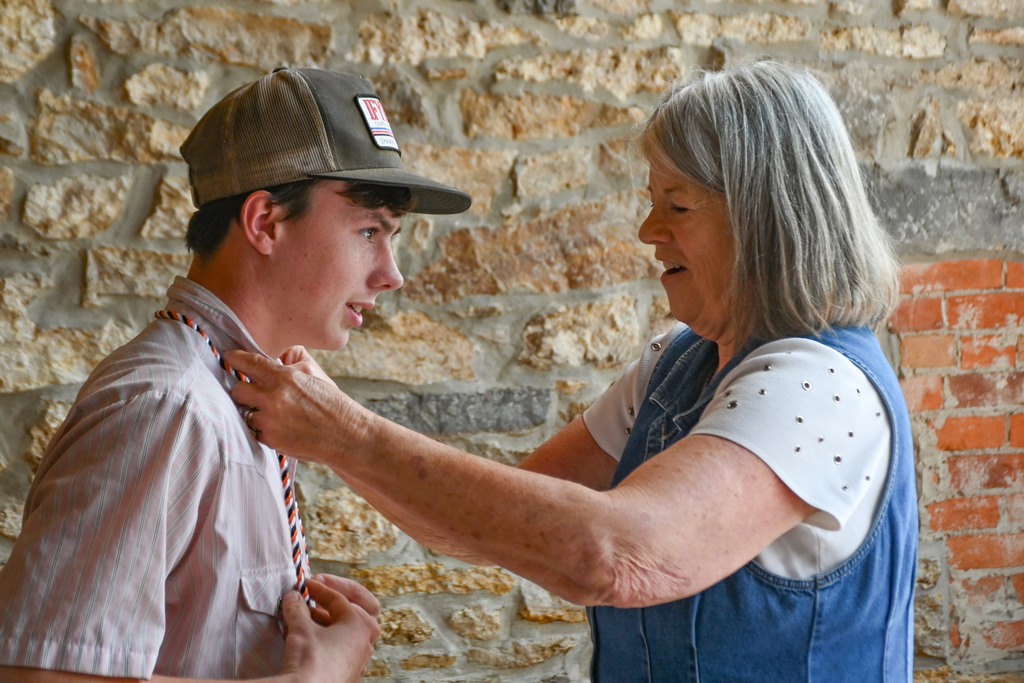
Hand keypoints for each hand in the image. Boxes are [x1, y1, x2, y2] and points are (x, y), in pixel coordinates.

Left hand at [225, 350, 372, 462]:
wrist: (346, 434)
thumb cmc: (332, 403)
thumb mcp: (315, 372)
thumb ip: (292, 359)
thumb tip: (275, 353)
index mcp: (284, 376)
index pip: (249, 362)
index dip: (234, 359)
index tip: (228, 357)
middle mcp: (273, 397)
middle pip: (237, 390)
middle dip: (243, 391)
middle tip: (253, 393)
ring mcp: (269, 420)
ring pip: (244, 412)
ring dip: (254, 412)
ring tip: (273, 414)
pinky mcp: (270, 439)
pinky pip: (254, 430)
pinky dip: (264, 429)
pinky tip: (281, 427)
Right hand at [279, 579, 380, 682]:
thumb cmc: (309, 660)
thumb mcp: (300, 628)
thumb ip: (297, 608)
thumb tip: (293, 596)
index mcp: (360, 626)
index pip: (339, 599)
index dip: (320, 589)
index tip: (305, 584)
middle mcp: (365, 643)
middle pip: (358, 611)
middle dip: (337, 600)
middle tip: (318, 594)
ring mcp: (358, 661)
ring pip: (351, 633)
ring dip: (332, 621)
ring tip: (309, 617)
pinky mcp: (348, 675)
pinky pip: (343, 650)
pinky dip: (330, 639)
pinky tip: (312, 639)